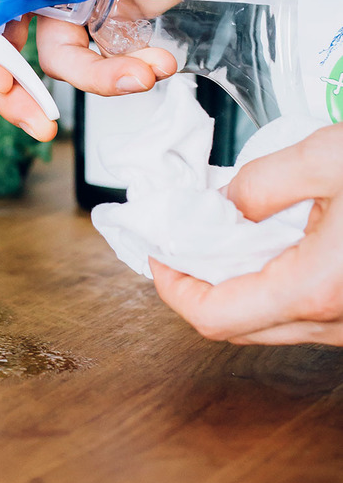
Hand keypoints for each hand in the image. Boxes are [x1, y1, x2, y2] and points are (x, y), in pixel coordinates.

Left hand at [151, 125, 342, 345]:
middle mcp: (332, 320)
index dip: (172, 287)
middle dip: (198, 284)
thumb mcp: (327, 157)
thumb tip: (225, 201)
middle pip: (237, 325)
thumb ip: (263, 182)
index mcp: (314, 288)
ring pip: (270, 321)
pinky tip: (273, 241)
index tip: (157, 253)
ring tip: (227, 235)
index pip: (214, 315)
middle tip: (182, 241)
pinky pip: (301, 311)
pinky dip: (274, 282)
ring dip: (238, 284)